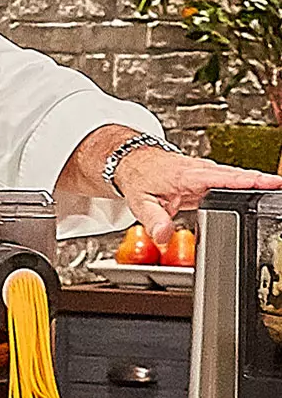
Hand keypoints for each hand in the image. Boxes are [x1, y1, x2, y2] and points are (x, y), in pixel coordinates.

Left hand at [115, 146, 281, 246]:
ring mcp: (203, 172)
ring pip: (234, 177)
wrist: (130, 161)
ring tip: (276, 190)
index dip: (248, 181)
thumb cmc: (136, 177)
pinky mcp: (204, 177)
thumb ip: (153, 220)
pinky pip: (228, 180)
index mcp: (187, 175)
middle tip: (281, 187)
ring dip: (256, 182)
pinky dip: (244, 184)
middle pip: (237, 175)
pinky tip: (258, 192)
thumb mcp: (140, 201)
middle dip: (261, 181)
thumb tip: (163, 236)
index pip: (223, 178)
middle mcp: (199, 171)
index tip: (271, 183)